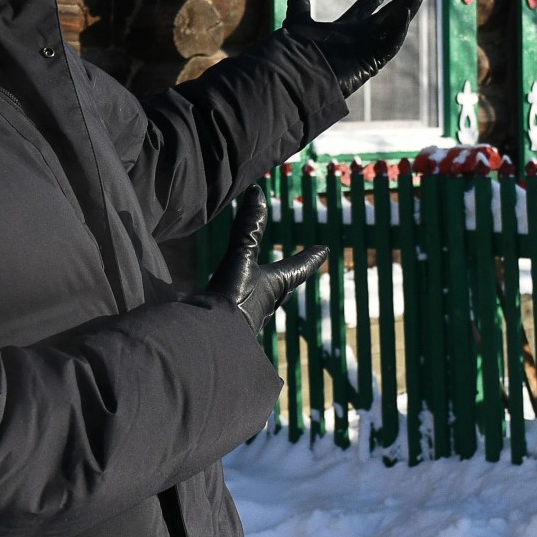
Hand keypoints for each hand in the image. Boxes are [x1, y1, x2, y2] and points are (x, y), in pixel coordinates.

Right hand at [207, 186, 328, 334]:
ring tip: (262, 288)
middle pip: (283, 288)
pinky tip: (225, 308)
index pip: (297, 268)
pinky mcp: (225, 327)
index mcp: (274, 287)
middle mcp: (263, 303)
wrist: (210, 343)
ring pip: (259, 302)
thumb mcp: (240, 258)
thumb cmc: (234, 300)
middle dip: (290, 277)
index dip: (310, 257)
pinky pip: (235, 313)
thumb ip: (248, 228)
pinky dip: (234, 306)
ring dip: (263, 293)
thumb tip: (258, 193)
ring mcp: (244, 318)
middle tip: (298, 271)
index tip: (326, 250)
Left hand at [281, 0, 423, 97]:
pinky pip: (390, 44)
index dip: (371, 1)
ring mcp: (366, 51)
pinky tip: (404, 13)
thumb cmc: (297, 53)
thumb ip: (299, 3)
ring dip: (406, 12)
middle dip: (398, 6)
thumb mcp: (298, 22)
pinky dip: (398, 29)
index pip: (362, 13)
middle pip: (384, 19)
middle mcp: (357, 40)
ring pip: (393, 29)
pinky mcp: (372, 61)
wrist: (299, 76)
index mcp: (342, 31)